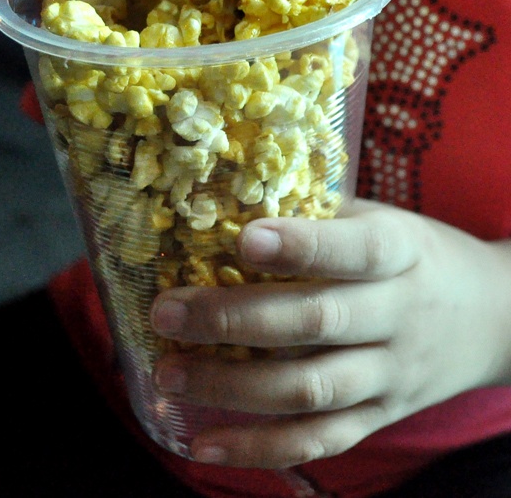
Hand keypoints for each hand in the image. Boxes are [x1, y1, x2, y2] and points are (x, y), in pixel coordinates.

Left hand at [150, 199, 510, 468]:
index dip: (301, 246)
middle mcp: (397, 316)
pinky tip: (205, 444)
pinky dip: (260, 449)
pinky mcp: (380, 416)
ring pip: (310, 389)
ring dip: (233, 387)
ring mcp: (390, 374)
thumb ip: (322, 213)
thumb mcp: (385, 220)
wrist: (492, 317)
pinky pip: (320, 441)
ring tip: (170, 374)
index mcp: (401, 252)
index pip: (353, 250)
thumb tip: (235, 196)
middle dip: (234, 319)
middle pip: (316, 322)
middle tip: (167, 312)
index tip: (243, 238)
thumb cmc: (419, 255)